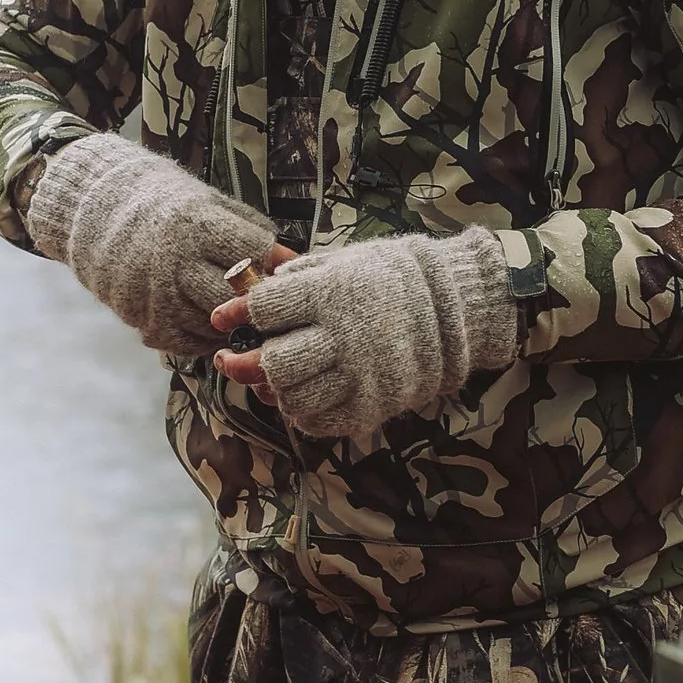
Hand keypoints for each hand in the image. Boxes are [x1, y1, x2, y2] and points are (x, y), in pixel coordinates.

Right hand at [26, 132, 279, 358]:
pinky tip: (208, 321)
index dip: (274, 262)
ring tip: (236, 310)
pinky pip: (188, 342)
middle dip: (255, 301)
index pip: (254, 252)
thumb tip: (291, 260)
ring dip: (232, 322)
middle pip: (236, 296)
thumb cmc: (163, 203)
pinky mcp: (144, 317)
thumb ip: (248, 230)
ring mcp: (157, 293)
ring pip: (214, 324)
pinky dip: (205, 338)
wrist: (95, 211)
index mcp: (196, 224)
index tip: (281, 267)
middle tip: (266, 301)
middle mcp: (176, 261)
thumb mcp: (206, 202)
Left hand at [210, 225, 516, 444]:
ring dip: (274, 391)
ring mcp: (362, 375)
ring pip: (293, 397)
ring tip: (273, 379)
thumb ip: (292, 279)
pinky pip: (320, 421)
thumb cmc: (390, 277)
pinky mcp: (374, 404)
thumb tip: (236, 304)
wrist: (454, 306)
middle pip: (274, 362)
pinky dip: (301, 413)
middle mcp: (345, 336)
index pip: (265, 309)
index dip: (239, 313)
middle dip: (246, 362)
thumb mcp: (343, 261)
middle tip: (233, 360)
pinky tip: (301, 396)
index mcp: (333, 292)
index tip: (228, 318)